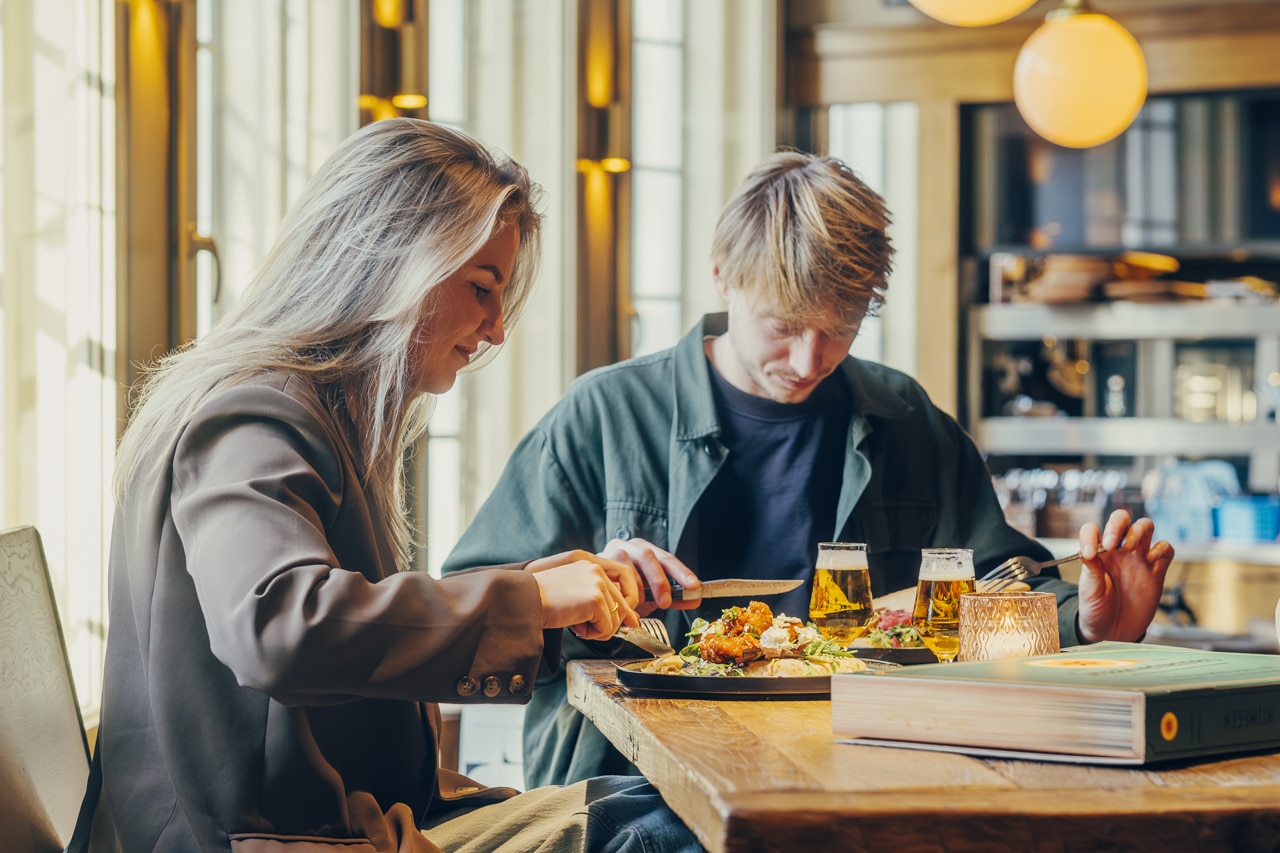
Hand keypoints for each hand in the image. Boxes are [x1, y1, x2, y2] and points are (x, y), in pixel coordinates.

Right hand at [526, 550, 639, 639]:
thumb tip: (631, 620)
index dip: (626, 606)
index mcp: (591, 565)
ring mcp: (598, 584)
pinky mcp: (596, 600)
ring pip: (616, 620)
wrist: (524, 600)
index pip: (623, 585)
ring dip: (597, 629)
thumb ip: (601, 598)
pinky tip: (574, 625)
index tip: (627, 620)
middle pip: (622, 606)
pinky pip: (607, 629)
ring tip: (575, 622)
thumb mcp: (576, 593)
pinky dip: (592, 634)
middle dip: (609, 623)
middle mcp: (597, 570)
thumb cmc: (542, 600)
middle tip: (586, 627)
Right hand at [599, 537, 701, 613]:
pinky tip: (622, 603)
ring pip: (628, 567)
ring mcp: (610, 551)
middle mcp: (628, 546)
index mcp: (644, 550)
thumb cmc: (622, 593)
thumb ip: (670, 596)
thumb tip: (694, 599)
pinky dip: (620, 593)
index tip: (693, 587)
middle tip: (665, 602)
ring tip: (638, 606)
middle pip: (648, 556)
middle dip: (659, 581)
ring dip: (637, 590)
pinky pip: (612, 578)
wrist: (590, 595)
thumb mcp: (649, 596)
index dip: (681, 572)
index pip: (666, 558)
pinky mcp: (596, 561)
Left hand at [1075, 509, 1174, 642]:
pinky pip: (1165, 549)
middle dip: (1118, 524)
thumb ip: (1091, 571)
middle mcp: (1118, 551)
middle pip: (1122, 519)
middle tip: (1112, 545)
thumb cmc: (1096, 610)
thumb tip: (1087, 552)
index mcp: (1097, 553)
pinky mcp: (1156, 571)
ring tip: (1130, 548)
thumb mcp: (1089, 591)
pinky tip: (1151, 560)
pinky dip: (1161, 548)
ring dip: (1139, 530)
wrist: (1113, 633)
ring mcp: (1138, 559)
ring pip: (1145, 527)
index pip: (1092, 529)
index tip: (1090, 554)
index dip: (1090, 535)